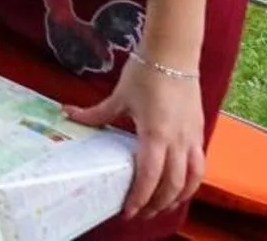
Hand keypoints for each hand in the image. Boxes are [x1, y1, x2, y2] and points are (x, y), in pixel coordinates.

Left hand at [66, 59, 205, 220]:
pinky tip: (181, 186)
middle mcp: (178, 141)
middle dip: (157, 203)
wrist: (173, 53)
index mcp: (155, 134)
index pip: (149, 176)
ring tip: (162, 206)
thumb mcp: (119, 96)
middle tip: (141, 213)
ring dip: (177, 197)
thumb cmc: (145, 72)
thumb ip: (96, 113)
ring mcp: (192, 137)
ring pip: (191, 179)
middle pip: (172, 184)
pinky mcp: (199, 132)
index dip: (140, 197)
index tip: (129, 211)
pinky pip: (199, 165)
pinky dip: (191, 181)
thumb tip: (67, 114)